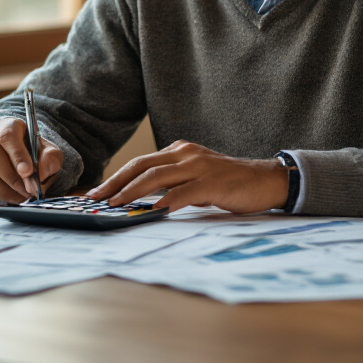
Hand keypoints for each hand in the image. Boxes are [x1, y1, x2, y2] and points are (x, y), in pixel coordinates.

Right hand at [0, 117, 63, 203]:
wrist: (15, 156)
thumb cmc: (31, 153)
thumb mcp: (46, 151)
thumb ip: (50, 158)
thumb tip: (42, 172)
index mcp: (8, 126)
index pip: (8, 136)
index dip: (17, 154)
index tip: (28, 172)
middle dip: (12, 178)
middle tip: (28, 192)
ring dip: (2, 191)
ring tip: (19, 198)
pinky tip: (4, 199)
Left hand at [87, 140, 287, 213]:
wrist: (265, 180)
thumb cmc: (229, 183)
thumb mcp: (196, 177)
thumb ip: (174, 183)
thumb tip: (146, 200)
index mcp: (179, 151)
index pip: (141, 163)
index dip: (117, 177)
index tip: (98, 191)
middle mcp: (185, 154)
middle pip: (142, 166)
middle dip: (116, 183)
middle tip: (96, 198)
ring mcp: (199, 166)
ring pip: (157, 176)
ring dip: (132, 191)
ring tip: (115, 204)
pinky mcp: (212, 182)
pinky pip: (184, 192)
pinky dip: (166, 201)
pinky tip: (153, 211)